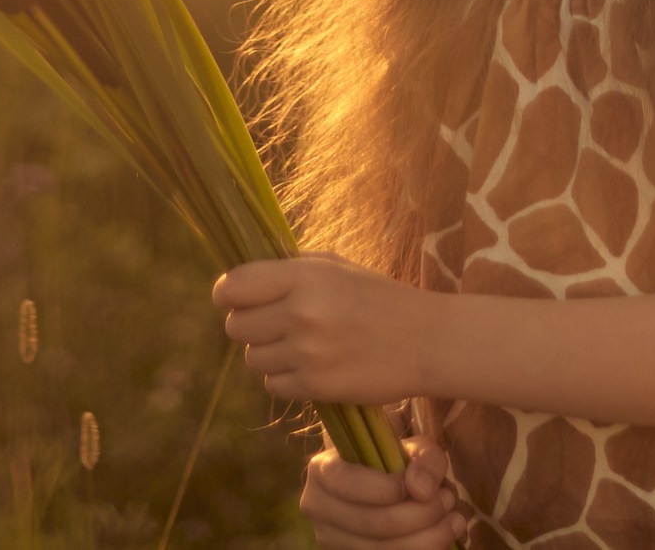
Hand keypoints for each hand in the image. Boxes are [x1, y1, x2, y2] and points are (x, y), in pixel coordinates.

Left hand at [211, 251, 433, 402]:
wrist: (426, 340)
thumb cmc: (377, 297)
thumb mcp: (336, 267)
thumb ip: (287, 269)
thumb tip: (238, 280)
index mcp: (304, 276)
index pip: (233, 287)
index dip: (228, 294)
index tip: (237, 298)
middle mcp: (301, 313)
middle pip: (236, 327)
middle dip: (251, 325)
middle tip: (276, 323)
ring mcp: (308, 353)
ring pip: (252, 359)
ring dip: (270, 354)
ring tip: (303, 345)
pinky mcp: (317, 387)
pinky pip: (273, 385)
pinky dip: (287, 379)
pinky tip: (313, 366)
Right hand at [299, 432, 467, 549]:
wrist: (384, 486)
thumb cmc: (396, 463)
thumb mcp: (413, 448)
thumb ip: (424, 458)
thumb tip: (421, 490)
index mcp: (323, 470)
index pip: (347, 483)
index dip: (387, 488)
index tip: (420, 487)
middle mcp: (319, 508)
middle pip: (374, 522)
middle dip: (422, 514)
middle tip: (449, 499)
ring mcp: (331, 540)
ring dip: (429, 537)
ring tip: (454, 519)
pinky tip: (441, 538)